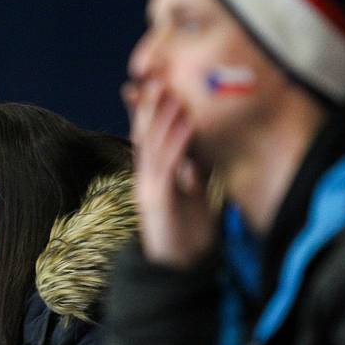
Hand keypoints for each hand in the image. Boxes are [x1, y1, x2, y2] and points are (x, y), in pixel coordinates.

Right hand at [129, 81, 216, 267]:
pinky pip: (166, 166)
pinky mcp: (157, 201)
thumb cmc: (188, 234)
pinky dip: (177, 143)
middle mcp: (145, 178)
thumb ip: (193, 172)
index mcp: (152, 176)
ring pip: (152, 146)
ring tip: (172, 90)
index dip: (146, 110)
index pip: (147, 136)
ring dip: (162, 117)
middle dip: (149, 105)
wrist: (178, 269)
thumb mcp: (192, 196)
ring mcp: (148, 188)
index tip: (150, 82)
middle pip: (144, 134)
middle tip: (157, 75)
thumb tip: (200, 150)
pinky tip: (187, 124)